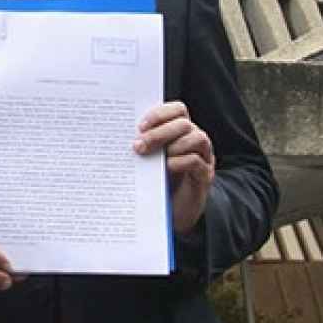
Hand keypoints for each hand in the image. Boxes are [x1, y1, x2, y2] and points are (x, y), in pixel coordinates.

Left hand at [136, 101, 212, 233]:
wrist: (172, 212)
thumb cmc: (156, 181)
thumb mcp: (147, 160)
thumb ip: (141, 146)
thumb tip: (118, 135)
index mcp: (180, 131)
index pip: (178, 110)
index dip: (160, 113)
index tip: (140, 125)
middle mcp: (194, 140)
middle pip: (184, 124)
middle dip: (160, 132)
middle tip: (139, 145)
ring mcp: (204, 157)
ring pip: (196, 138)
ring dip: (172, 145)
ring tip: (152, 157)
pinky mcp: (205, 176)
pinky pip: (197, 161)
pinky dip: (180, 161)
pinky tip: (166, 167)